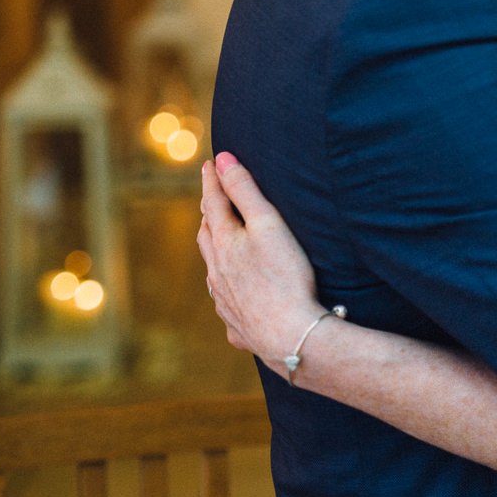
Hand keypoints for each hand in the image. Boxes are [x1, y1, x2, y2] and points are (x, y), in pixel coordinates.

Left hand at [197, 152, 324, 368]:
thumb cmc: (284, 276)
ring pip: (213, 272)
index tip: (209, 164)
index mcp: (224, 244)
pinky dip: (229, 293)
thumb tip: (222, 160)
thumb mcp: (267, 224)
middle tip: (212, 201)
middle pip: (207, 238)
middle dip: (209, 215)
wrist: (290, 336)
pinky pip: (228, 306)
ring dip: (215, 253)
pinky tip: (237, 298)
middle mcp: (217, 273)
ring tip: (220, 245)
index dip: (212, 182)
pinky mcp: (238, 327)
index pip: (213, 204)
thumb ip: (245, 190)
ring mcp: (225, 302)